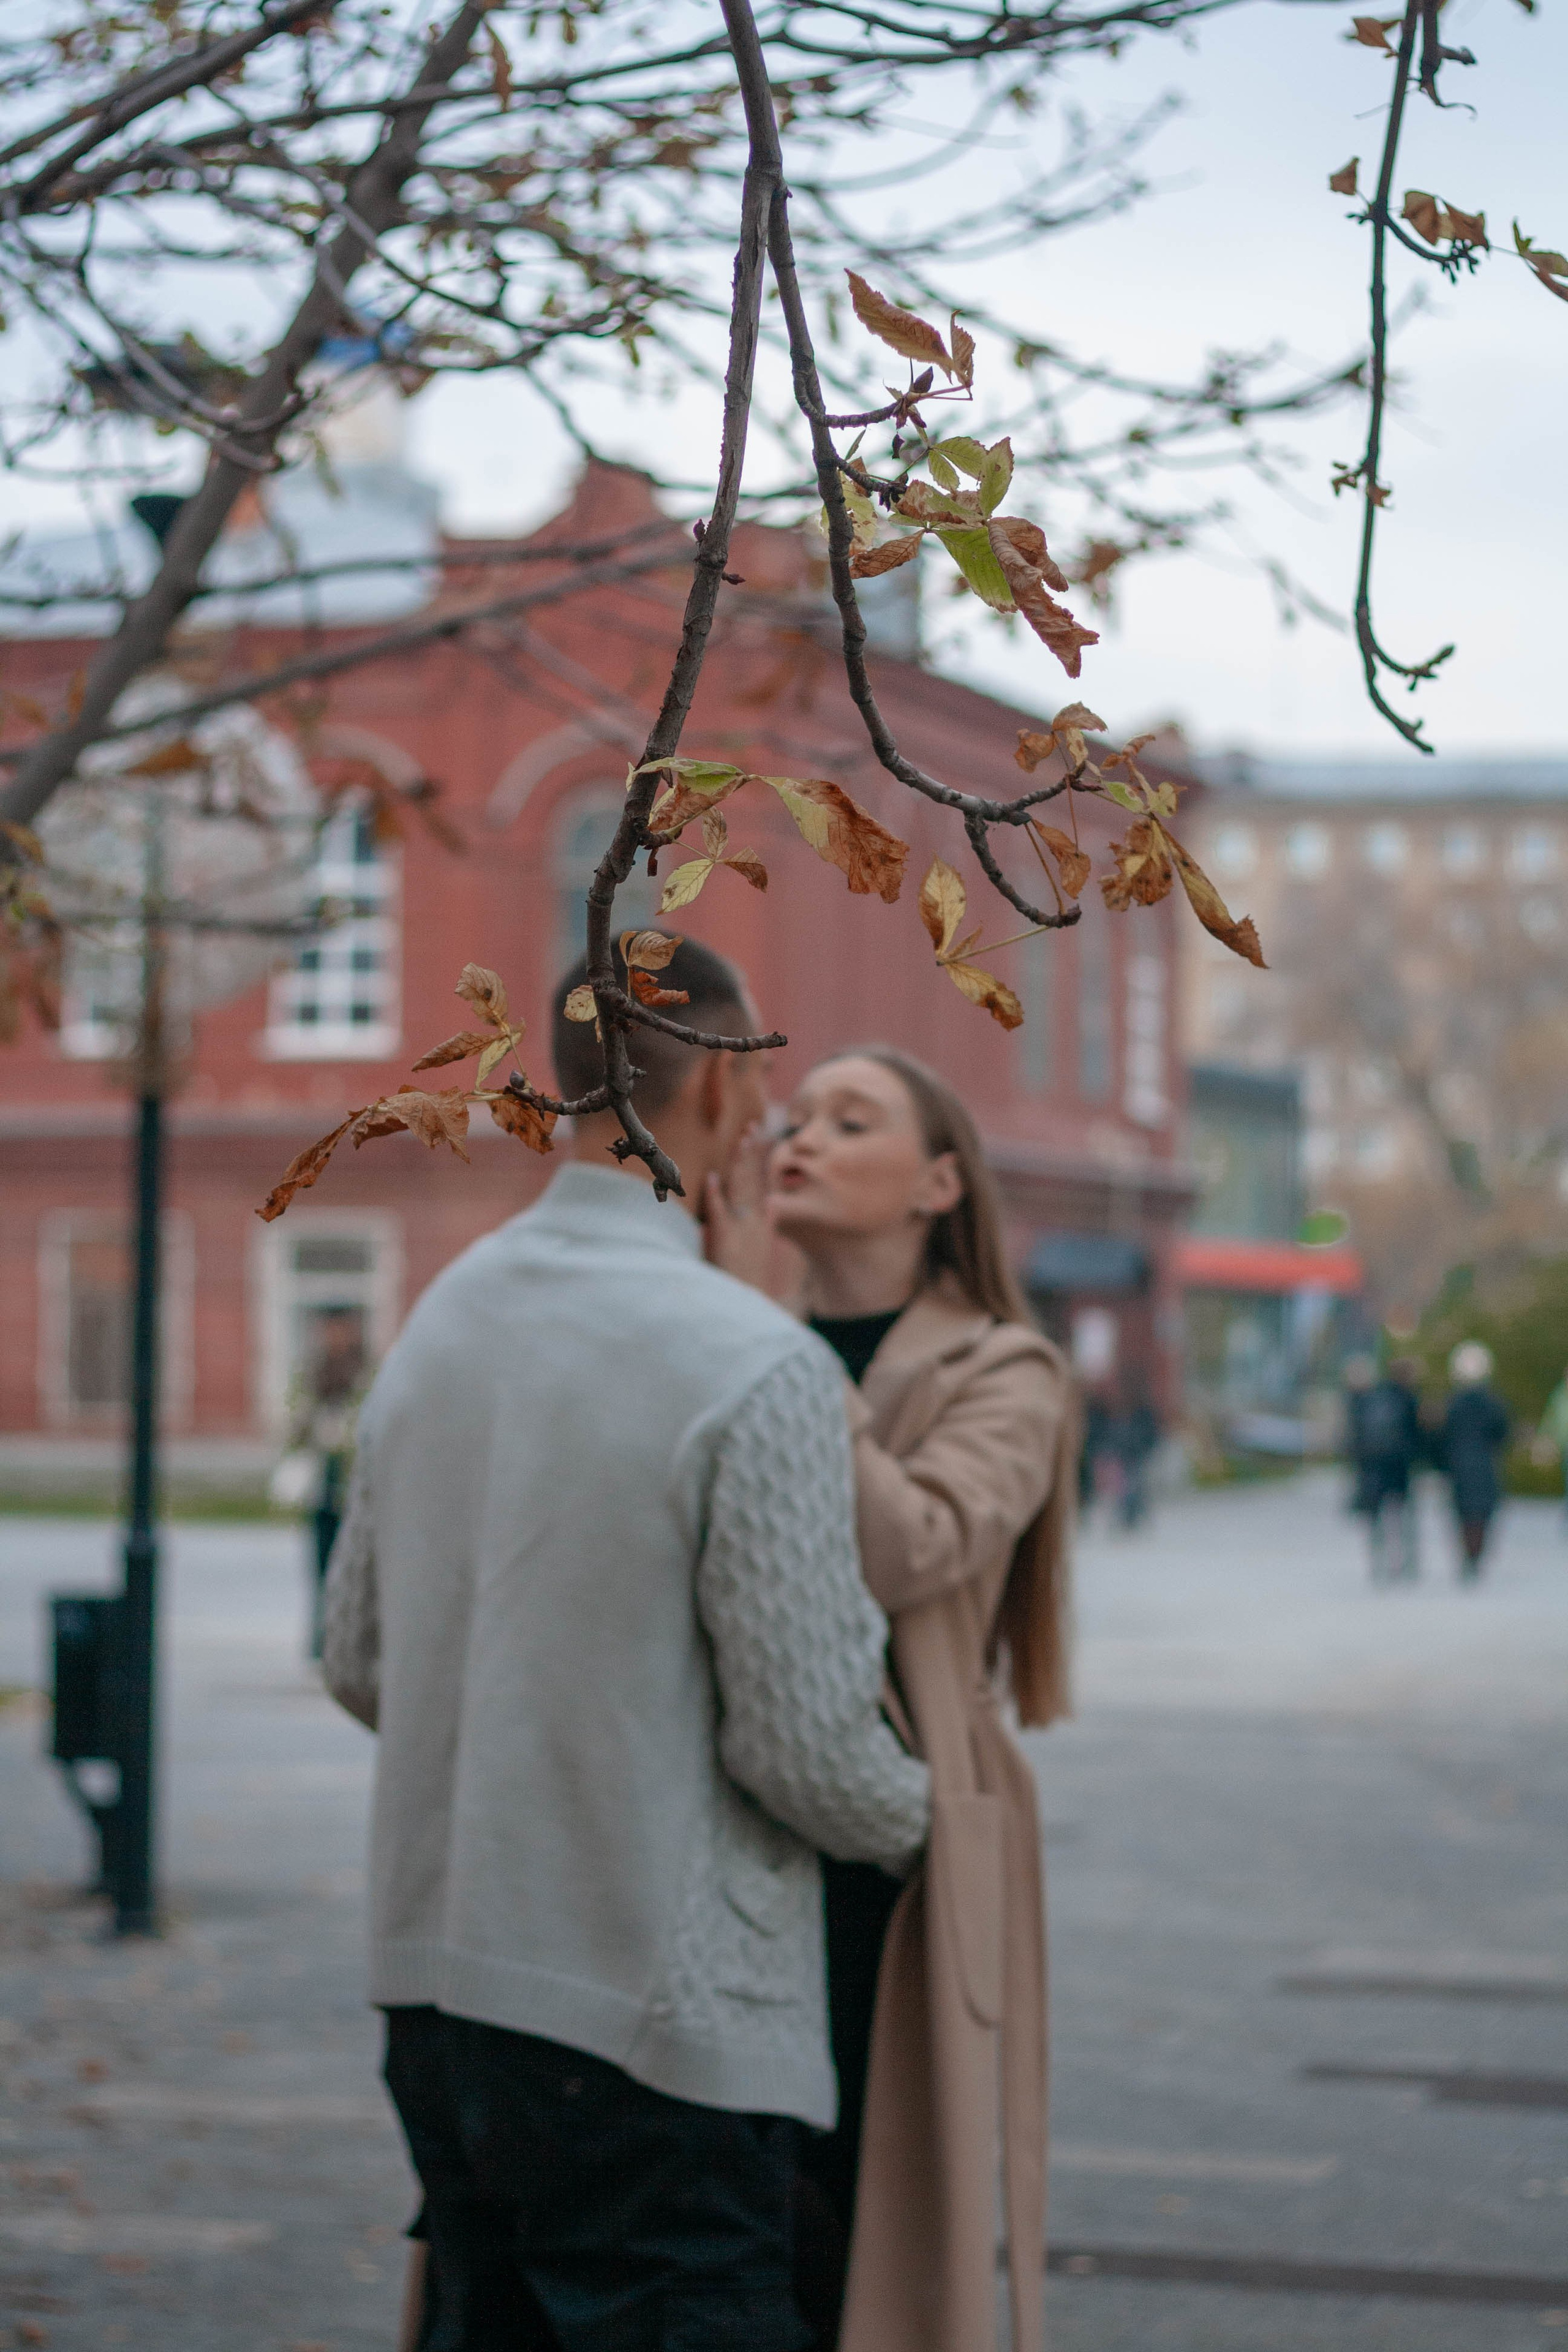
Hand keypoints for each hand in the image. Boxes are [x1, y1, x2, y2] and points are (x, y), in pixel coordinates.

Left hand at [705, 1124, 806, 1307]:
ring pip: (740, 1190)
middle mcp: (754, 1222)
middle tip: (750, 1126)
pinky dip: (715, 1196)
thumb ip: (762, 1222)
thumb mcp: (758, 1247)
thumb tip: (770, 1202)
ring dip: (739, 1164)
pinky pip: (719, 1215)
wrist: (748, 1308)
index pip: (762, 1183)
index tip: (756, 1136)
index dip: (758, 1158)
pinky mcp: (724, 1241)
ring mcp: (741, 1230)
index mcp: (761, 1222)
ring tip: (739, 1141)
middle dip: (750, 1152)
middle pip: (753, 1180)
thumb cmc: (745, 1280)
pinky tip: (712, 1178)